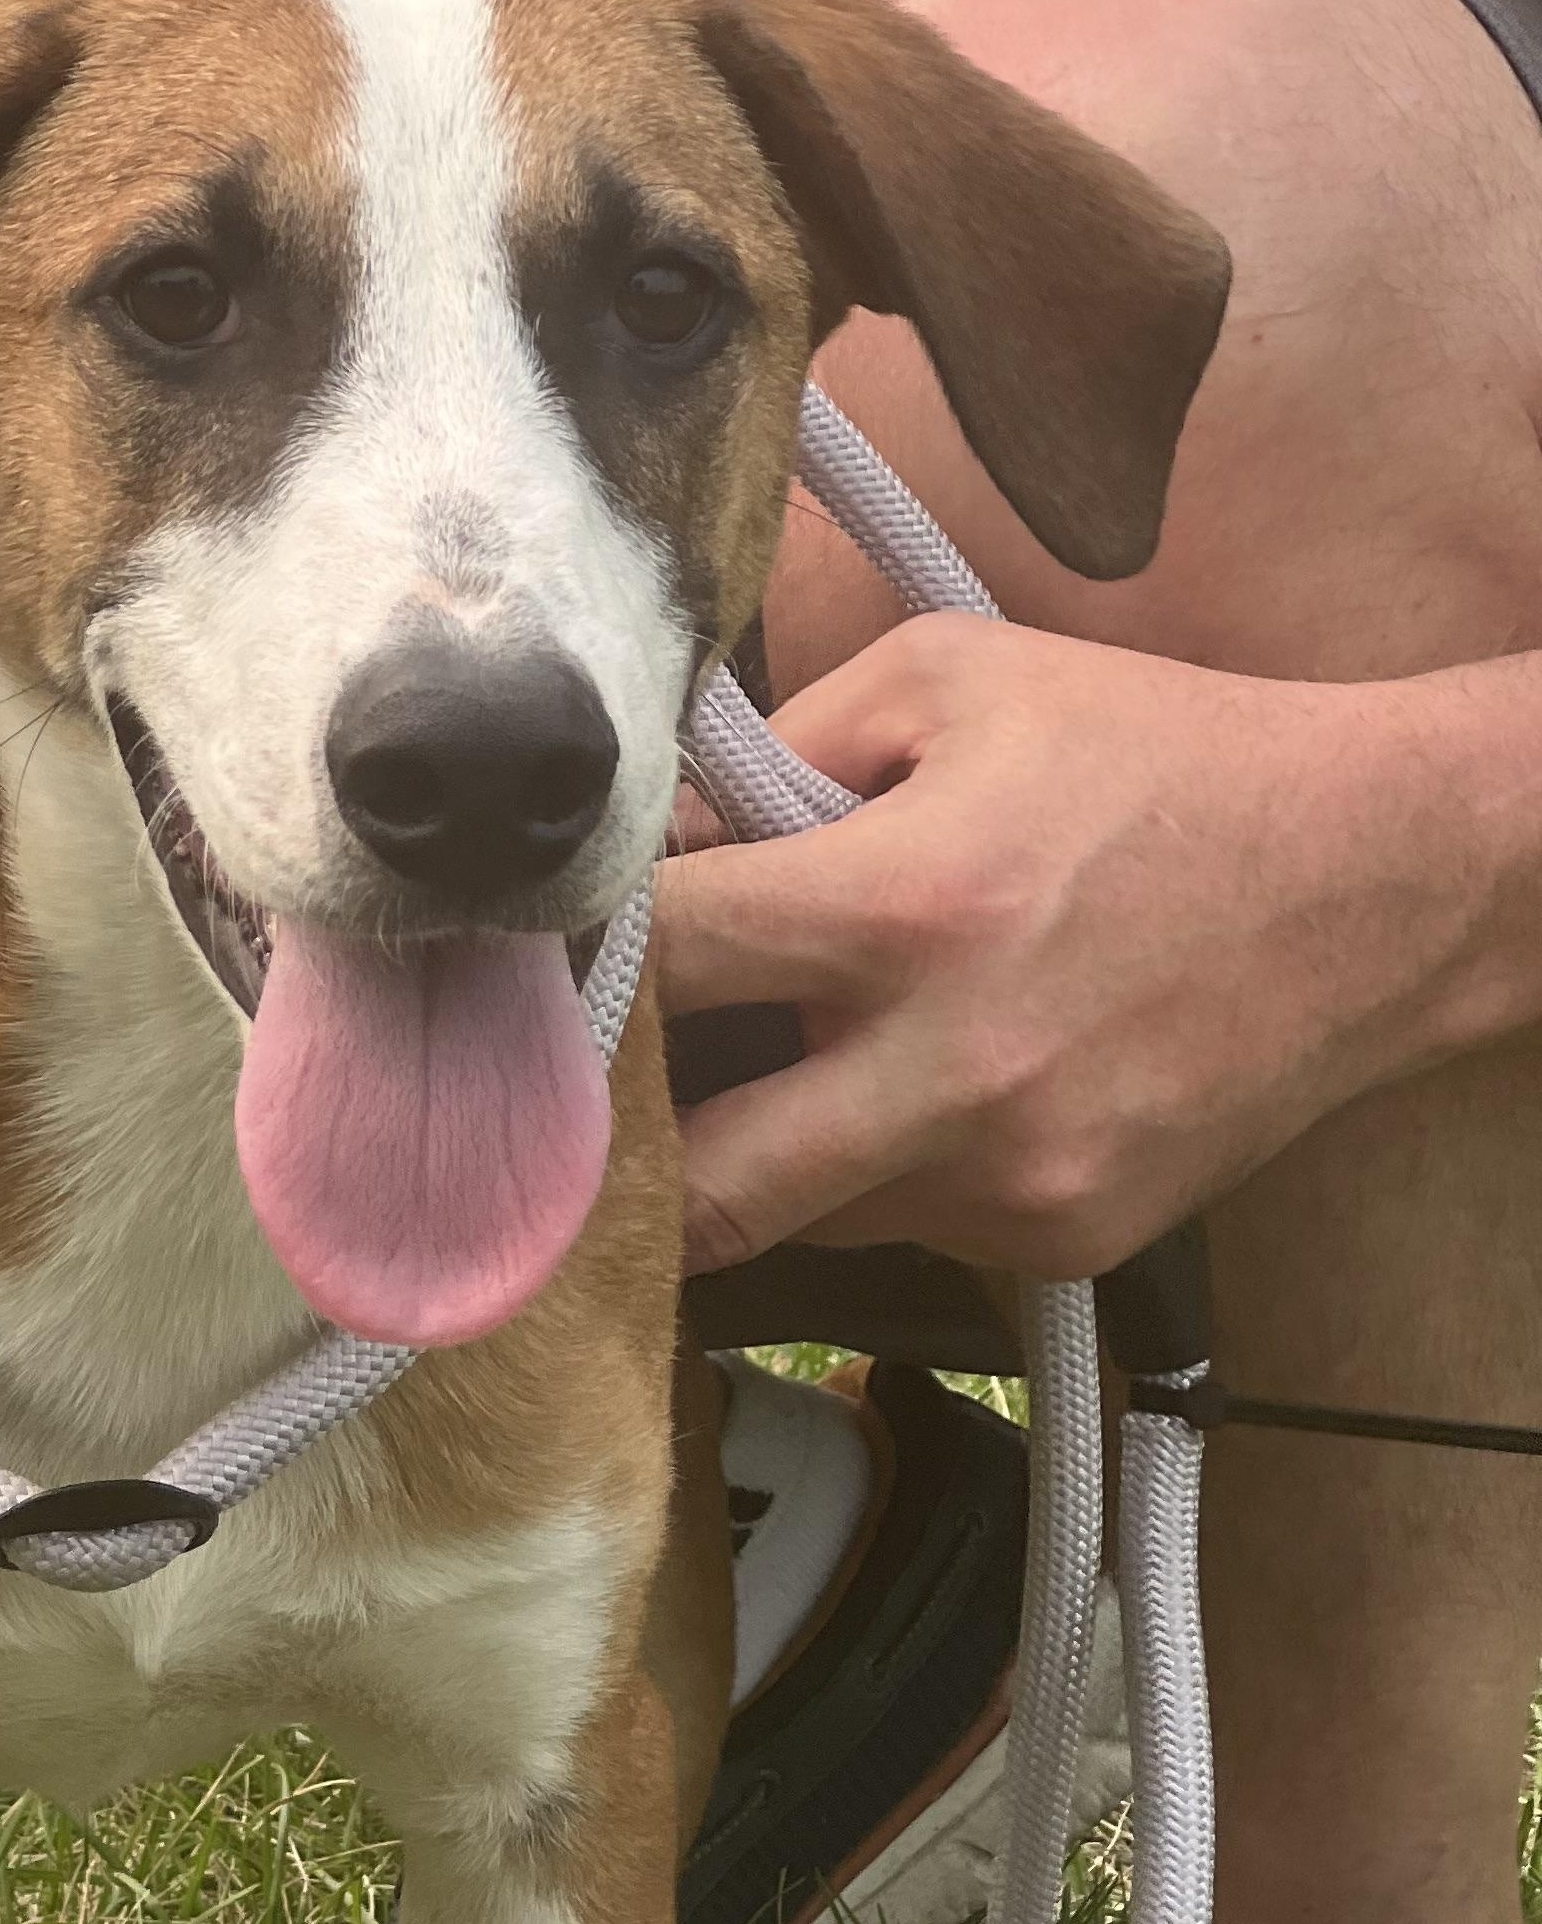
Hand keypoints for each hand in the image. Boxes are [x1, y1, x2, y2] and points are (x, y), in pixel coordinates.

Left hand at [654, 613, 1486, 1278]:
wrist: (1385, 887)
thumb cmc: (1151, 761)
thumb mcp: (951, 680)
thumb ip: (773, 755)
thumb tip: (641, 844)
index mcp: (909, 908)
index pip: (665, 965)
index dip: (576, 967)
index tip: (537, 970)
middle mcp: (953, 1070)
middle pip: (697, 1188)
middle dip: (624, 1161)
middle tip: (588, 1113)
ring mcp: (1008, 1179)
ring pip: (794, 1213)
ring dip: (762, 1155)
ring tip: (801, 1062)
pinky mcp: (1056, 1242)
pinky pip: (898, 1230)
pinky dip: (878, 1173)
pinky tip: (931, 1092)